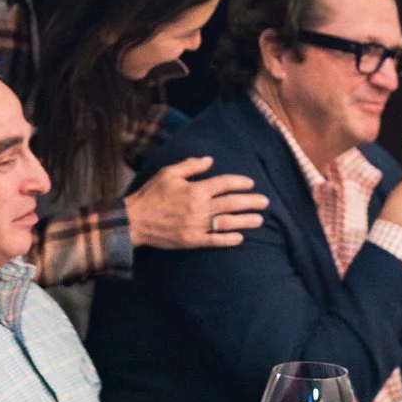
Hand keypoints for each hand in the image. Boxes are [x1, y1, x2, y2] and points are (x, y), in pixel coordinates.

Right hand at [126, 157, 267, 249]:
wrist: (135, 220)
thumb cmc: (151, 194)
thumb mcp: (168, 173)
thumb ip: (191, 165)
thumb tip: (210, 160)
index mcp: (196, 190)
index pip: (224, 184)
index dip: (240, 182)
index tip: (250, 183)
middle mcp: (200, 208)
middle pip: (232, 203)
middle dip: (251, 202)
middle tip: (265, 202)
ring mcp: (197, 225)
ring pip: (228, 223)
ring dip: (246, 221)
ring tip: (259, 220)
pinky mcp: (192, 240)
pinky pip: (215, 241)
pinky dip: (229, 239)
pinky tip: (240, 238)